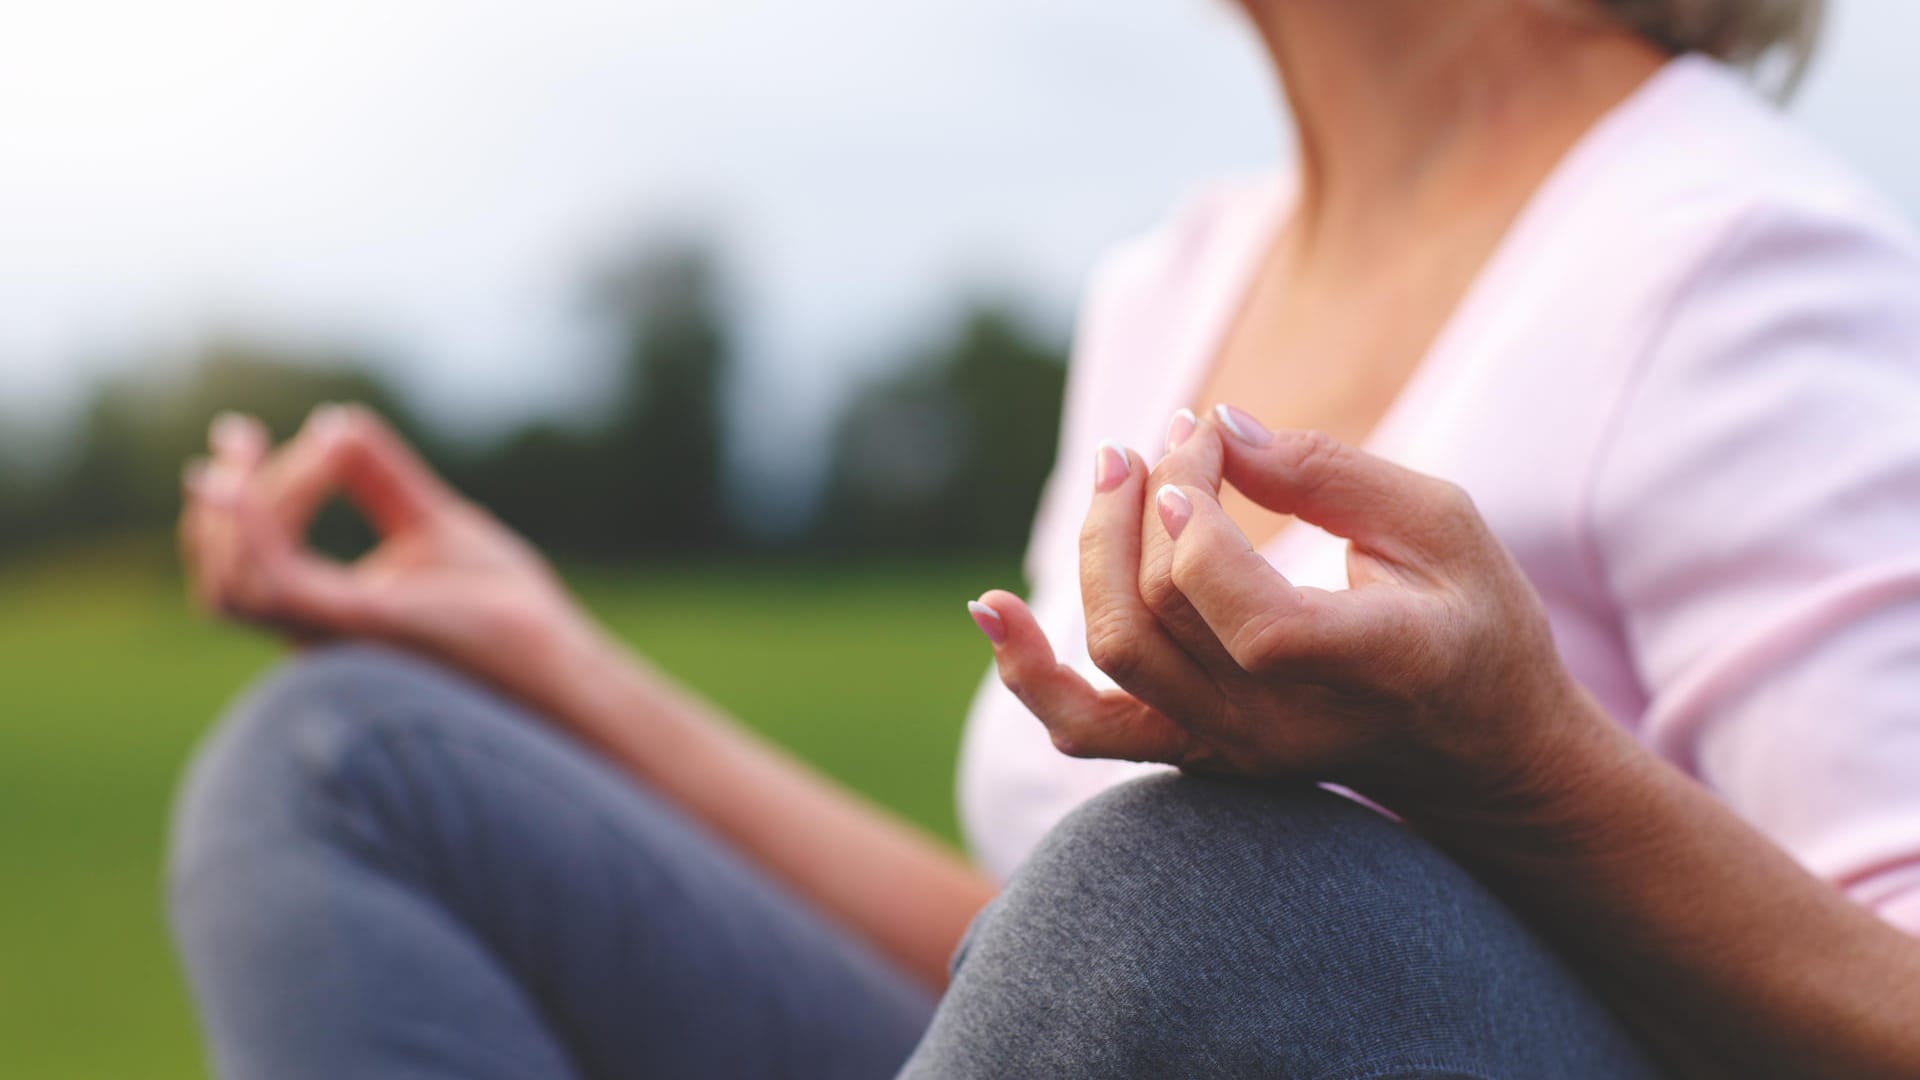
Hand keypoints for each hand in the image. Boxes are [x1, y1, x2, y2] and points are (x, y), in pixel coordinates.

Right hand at [179, 404, 607, 712]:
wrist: (557, 657)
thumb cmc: (505, 607)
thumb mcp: (433, 522)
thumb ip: (380, 478)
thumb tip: (336, 421)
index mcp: (330, 614)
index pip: (254, 561)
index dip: (236, 502)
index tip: (239, 434)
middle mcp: (317, 633)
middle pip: (225, 574)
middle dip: (221, 505)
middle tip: (233, 436)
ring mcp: (332, 636)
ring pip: (237, 579)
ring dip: (241, 508)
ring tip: (250, 449)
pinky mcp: (360, 627)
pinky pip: (275, 583)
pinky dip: (253, 531)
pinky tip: (245, 484)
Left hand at [972, 405, 1598, 814]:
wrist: (1479, 749)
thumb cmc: (1474, 618)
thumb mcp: (1442, 524)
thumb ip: (1330, 472)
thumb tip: (1217, 428)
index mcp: (1376, 666)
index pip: (1254, 622)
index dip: (1201, 533)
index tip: (1199, 447)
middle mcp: (1292, 726)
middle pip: (1166, 623)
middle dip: (1146, 506)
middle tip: (1172, 436)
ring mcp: (1237, 750)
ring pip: (1117, 662)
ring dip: (1093, 551)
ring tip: (1116, 469)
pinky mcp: (1198, 752)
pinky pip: (1088, 728)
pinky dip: (1029, 674)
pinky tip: (990, 611)